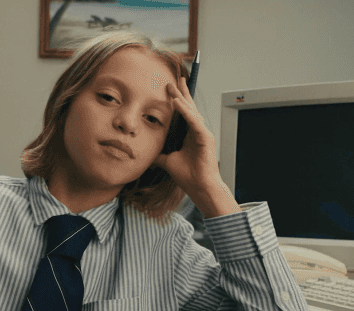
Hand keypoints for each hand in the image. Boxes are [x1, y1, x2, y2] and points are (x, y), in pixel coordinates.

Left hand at [153, 76, 221, 196]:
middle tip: (173, 79)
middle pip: (188, 107)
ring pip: (191, 111)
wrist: (199, 187)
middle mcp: (197, 131)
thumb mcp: (168, 161)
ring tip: (173, 86)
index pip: (183, 113)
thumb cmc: (188, 176)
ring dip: (181, 98)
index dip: (177, 100)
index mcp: (190, 135)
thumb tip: (147, 154)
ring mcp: (203, 133)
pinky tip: (177, 102)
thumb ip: (159, 155)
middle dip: (181, 93)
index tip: (170, 88)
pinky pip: (194, 120)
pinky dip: (185, 111)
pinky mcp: (205, 137)